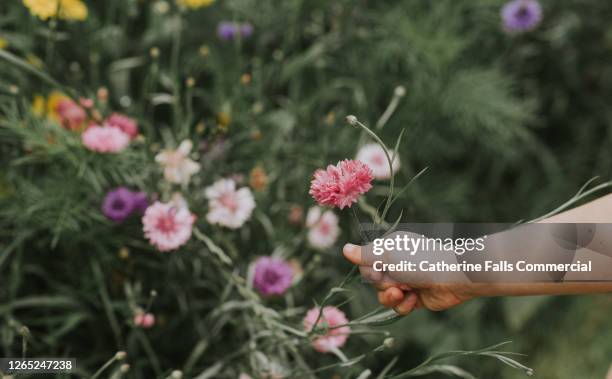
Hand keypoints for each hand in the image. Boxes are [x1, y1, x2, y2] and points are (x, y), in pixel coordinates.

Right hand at [343, 244, 474, 314]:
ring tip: (404, 293)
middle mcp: (396, 264)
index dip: (370, 271)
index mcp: (389, 249)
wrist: (452, 278)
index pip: (366, 263)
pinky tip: (415, 299)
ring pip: (385, 296)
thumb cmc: (419, 261)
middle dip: (383, 285)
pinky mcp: (415, 298)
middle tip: (397, 281)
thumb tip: (344, 249)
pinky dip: (405, 305)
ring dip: (392, 298)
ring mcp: (406, 281)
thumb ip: (365, 255)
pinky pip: (399, 306)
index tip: (379, 270)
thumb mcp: (388, 255)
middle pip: (374, 282)